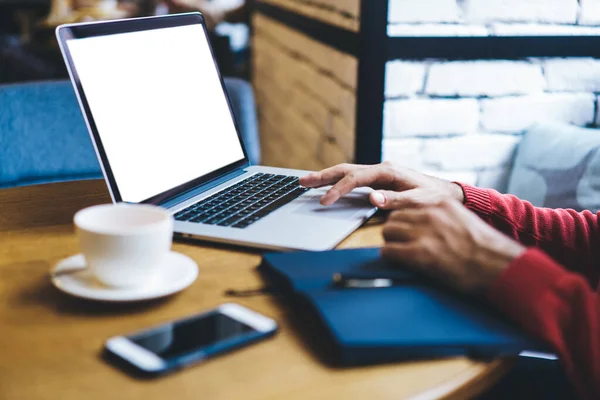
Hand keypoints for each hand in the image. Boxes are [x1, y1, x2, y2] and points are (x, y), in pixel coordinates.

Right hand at [299, 162, 464, 208]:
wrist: (447, 193)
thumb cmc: (434, 198)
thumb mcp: (419, 201)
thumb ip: (395, 200)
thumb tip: (372, 199)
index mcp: (388, 171)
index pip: (356, 178)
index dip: (338, 189)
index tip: (324, 201)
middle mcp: (380, 169)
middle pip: (346, 170)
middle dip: (323, 176)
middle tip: (302, 182)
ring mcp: (378, 174)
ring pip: (347, 173)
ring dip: (326, 177)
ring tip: (305, 182)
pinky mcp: (378, 181)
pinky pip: (353, 180)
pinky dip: (337, 182)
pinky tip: (326, 186)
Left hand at [381, 198, 525, 293]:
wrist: (498, 266)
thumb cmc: (485, 249)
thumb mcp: (462, 219)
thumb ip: (442, 217)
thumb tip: (424, 224)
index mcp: (441, 203)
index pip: (406, 203)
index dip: (403, 218)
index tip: (404, 228)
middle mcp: (430, 213)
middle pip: (393, 217)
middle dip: (395, 230)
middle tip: (400, 243)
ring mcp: (423, 232)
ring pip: (388, 232)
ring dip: (392, 242)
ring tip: (400, 253)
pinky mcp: (419, 253)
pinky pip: (389, 251)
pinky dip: (391, 257)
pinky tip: (399, 262)